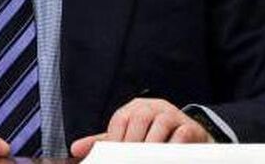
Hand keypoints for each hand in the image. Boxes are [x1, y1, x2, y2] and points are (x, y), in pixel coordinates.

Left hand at [70, 98, 212, 157]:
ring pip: (160, 125)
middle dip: (133, 143)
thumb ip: (105, 143)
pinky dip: (172, 147)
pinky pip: (180, 134)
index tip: (113, 157)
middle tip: (129, 160)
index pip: (121, 119)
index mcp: (135, 107)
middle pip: (139, 118)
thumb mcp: (128, 138)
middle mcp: (153, 106)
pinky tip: (164, 157)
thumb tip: (75, 149)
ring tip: (146, 159)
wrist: (188, 138)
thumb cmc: (152, 137)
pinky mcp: (189, 126)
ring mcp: (173, 114)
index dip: (115, 139)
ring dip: (151, 145)